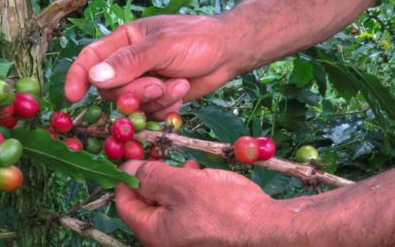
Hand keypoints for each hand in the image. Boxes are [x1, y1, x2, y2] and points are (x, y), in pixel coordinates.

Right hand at [64, 15, 238, 118]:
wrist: (228, 53)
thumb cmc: (197, 40)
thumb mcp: (163, 45)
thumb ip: (131, 62)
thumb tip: (96, 78)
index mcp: (123, 42)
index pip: (90, 58)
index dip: (78, 76)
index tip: (73, 96)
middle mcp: (128, 64)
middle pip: (111, 90)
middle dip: (134, 93)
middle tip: (157, 86)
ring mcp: (142, 83)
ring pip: (131, 106)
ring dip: (154, 101)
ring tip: (177, 85)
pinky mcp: (157, 99)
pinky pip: (149, 114)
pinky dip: (165, 108)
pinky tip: (181, 92)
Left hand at [115, 160, 275, 245]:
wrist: (269, 228)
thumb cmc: (224, 208)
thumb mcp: (182, 185)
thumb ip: (151, 176)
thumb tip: (126, 168)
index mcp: (154, 234)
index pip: (125, 205)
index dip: (125, 178)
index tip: (131, 156)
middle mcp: (166, 240)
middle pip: (146, 204)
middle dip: (152, 177)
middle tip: (160, 155)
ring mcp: (185, 238)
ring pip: (168, 204)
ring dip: (172, 181)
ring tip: (187, 166)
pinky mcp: (203, 233)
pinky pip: (186, 210)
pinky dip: (188, 192)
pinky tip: (201, 177)